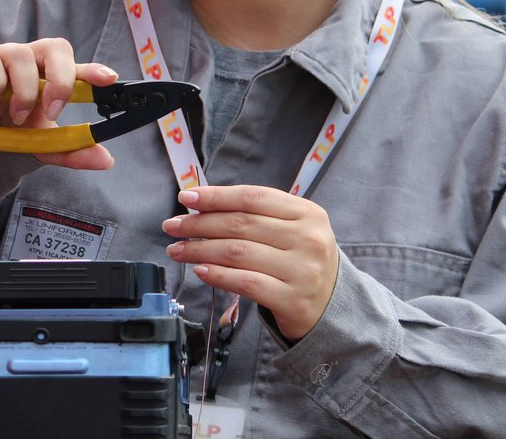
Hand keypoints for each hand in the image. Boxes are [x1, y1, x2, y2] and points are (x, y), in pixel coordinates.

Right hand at [0, 39, 118, 169]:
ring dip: (24, 90)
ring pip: (22, 54)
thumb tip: (105, 159)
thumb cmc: (1, 128)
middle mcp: (30, 61)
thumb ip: (69, 150)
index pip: (76, 67)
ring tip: (16, 116)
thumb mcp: (38, 144)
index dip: (94, 70)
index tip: (109, 80)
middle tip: (53, 110)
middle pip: (55, 48)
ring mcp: (2, 56)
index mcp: (49, 77)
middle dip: (59, 78)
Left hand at [162, 185, 338, 340]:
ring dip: (200, 250)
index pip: (253, 198)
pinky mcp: (293, 300)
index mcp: (308, 213)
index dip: (216, 196)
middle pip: (241, 224)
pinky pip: (245, 283)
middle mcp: (308, 239)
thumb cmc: (302, 261)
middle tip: (172, 226)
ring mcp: (302, 270)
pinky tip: (199, 271)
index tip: (186, 198)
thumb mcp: (293, 230)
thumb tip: (201, 206)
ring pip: (238, 253)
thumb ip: (257, 215)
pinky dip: (217, 275)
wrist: (333, 307)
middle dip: (200, 224)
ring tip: (177, 249)